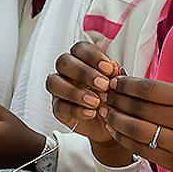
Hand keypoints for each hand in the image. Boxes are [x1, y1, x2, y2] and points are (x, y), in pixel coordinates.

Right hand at [46, 41, 131, 165]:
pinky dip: (76, 110)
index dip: (92, 56)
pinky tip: (91, 113)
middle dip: (84, 72)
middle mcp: (67, 72)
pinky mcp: (58, 109)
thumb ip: (116, 76)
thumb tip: (115, 69)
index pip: (80, 48)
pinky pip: (59, 106)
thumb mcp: (118, 86)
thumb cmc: (113, 98)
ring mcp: (60, 90)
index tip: (108, 68)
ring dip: (75, 92)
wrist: (112, 123)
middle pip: (64, 62)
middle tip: (103, 85)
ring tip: (95, 102)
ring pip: (54, 82)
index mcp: (82, 60)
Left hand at [100, 76, 172, 171]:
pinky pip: (141, 149)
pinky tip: (116, 131)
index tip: (115, 81)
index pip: (149, 90)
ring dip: (115, 120)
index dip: (127, 85)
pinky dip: (124, 139)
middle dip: (116, 100)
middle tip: (103, 95)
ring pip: (136, 130)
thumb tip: (132, 84)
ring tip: (106, 112)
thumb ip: (169, 94)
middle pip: (139, 109)